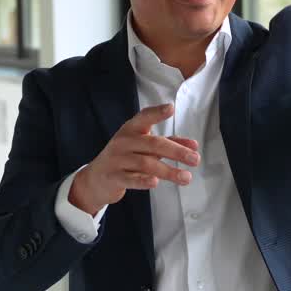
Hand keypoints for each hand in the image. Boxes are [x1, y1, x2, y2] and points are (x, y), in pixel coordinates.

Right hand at [68, 103, 199, 213]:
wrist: (95, 179)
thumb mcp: (143, 147)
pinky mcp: (113, 178)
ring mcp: (117, 160)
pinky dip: (143, 180)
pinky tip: (155, 182)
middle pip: (153, 144)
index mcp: (131, 130)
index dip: (157, 113)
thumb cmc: (125, 158)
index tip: (171, 108)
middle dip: (176, 151)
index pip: (144, 118)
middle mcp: (123, 142)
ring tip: (186, 177)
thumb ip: (168, 144)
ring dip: (168, 171)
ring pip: (145, 163)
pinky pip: (130, 179)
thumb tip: (194, 146)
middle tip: (195, 159)